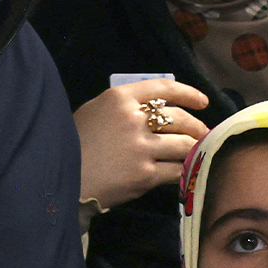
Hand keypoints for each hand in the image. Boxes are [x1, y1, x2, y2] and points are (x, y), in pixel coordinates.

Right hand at [73, 78, 208, 215]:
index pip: (164, 88)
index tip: (202, 101)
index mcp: (119, 98)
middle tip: (203, 132)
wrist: (64, 179)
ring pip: (184, 144)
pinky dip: (185, 169)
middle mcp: (133, 119)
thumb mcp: (94, 111)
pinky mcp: (145, 175)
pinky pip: (177, 170)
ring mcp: (141, 148)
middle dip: (197, 125)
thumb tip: (155, 107)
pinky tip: (187, 170)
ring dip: (195, 147)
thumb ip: (122, 106)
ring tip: (199, 150)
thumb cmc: (74, 142)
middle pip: (179, 118)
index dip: (188, 93)